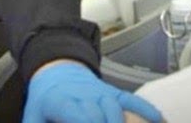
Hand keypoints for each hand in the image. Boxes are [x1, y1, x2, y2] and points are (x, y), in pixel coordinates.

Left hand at [24, 61, 162, 122]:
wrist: (56, 72)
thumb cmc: (45, 101)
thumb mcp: (33, 117)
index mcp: (59, 101)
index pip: (75, 115)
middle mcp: (83, 95)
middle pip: (98, 116)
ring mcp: (101, 92)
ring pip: (115, 110)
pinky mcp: (113, 93)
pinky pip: (131, 100)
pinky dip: (145, 109)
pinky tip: (157, 120)